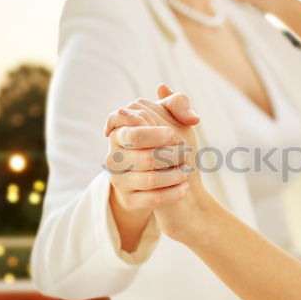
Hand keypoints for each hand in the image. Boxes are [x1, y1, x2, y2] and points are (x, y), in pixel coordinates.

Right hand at [104, 85, 199, 210]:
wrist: (167, 181)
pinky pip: (152, 198)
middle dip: (173, 153)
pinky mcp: (128, 199)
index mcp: (120, 129)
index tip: (171, 133)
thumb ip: (178, 103)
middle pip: (146, 154)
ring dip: (177, 174)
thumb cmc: (170, 144)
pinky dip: (174, 192)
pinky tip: (184, 187)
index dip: (148, 129)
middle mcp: (114, 153)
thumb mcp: (175, 120)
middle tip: (185, 152)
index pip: (120, 121)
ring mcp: (118, 178)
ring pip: (151, 178)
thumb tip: (174, 100)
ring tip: (186, 170)